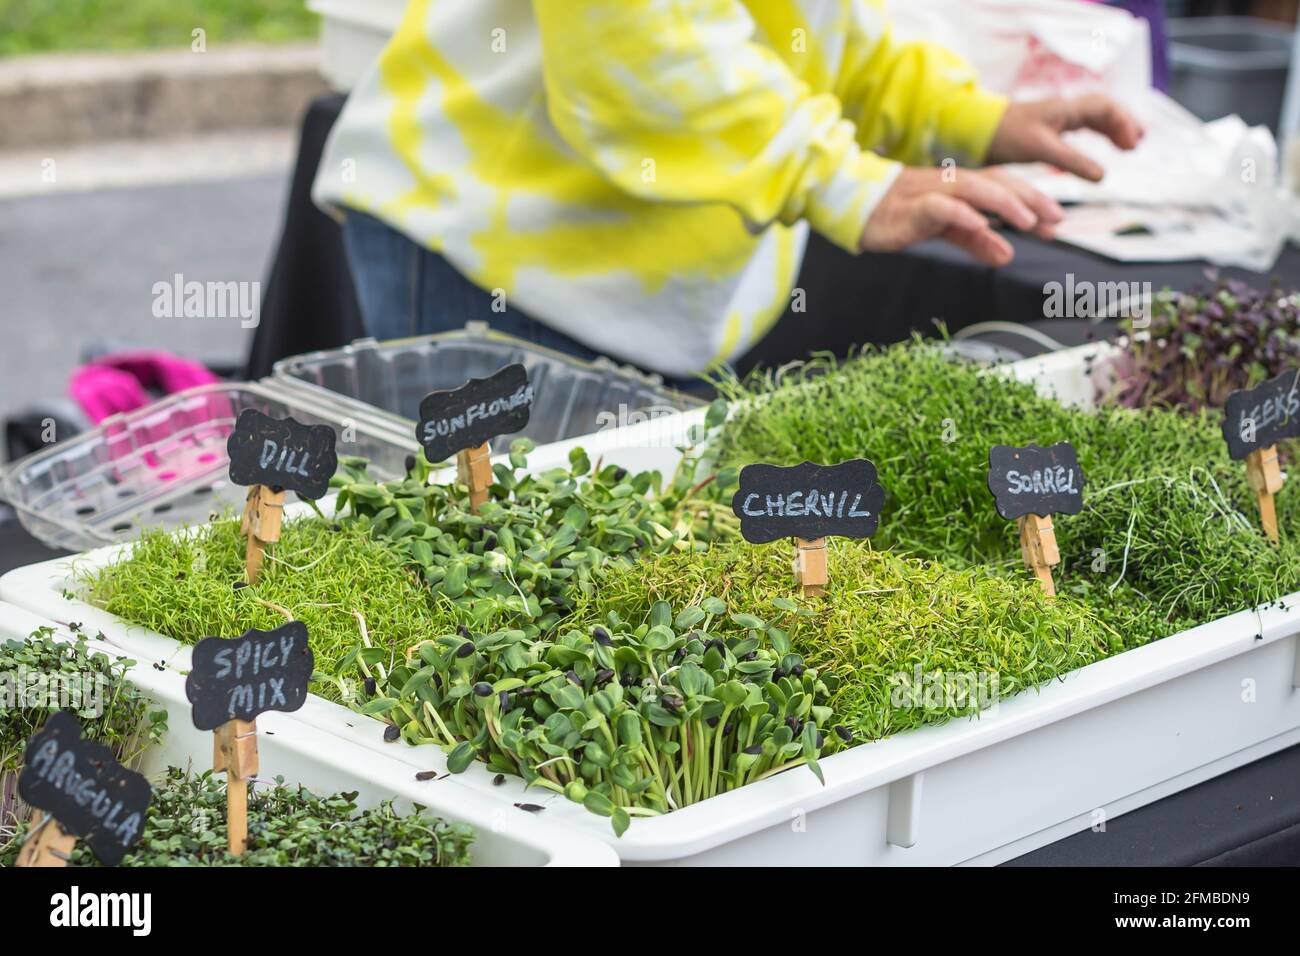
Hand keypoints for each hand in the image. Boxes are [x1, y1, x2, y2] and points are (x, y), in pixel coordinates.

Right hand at [859, 166, 1063, 266]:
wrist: (854, 207)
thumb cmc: (898, 214)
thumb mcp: (944, 230)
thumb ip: (974, 241)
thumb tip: (1005, 254)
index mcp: (959, 186)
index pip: (1004, 185)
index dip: (1032, 199)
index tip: (1055, 221)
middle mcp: (950, 183)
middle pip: (997, 182)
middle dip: (1030, 198)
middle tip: (1054, 218)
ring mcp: (931, 192)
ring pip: (974, 188)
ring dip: (1004, 203)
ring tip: (1027, 221)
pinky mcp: (911, 207)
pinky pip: (940, 207)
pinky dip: (962, 214)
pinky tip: (980, 225)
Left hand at [987, 94, 1143, 181]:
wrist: (976, 129)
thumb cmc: (1006, 135)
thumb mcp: (1042, 150)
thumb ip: (1072, 161)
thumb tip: (1103, 176)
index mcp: (1066, 108)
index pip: (1105, 107)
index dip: (1123, 124)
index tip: (1132, 145)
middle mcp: (1064, 108)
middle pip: (1104, 109)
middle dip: (1123, 124)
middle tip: (1137, 143)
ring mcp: (1056, 116)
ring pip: (1093, 117)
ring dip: (1112, 129)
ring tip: (1128, 146)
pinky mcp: (1048, 126)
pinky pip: (1080, 125)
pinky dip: (1095, 134)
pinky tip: (1100, 146)